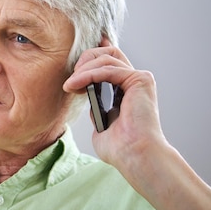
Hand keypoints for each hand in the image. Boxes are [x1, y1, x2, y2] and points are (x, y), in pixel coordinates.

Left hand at [64, 39, 210, 209]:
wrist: (134, 157)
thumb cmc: (120, 148)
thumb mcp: (100, 124)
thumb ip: (96, 109)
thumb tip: (87, 99)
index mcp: (126, 89)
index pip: (109, 60)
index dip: (93, 52)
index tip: (73, 56)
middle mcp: (134, 81)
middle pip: (108, 52)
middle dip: (85, 59)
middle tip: (71, 78)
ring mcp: (138, 79)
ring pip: (106, 57)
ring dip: (83, 69)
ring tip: (70, 85)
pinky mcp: (140, 80)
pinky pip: (108, 69)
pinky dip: (89, 74)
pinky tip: (76, 84)